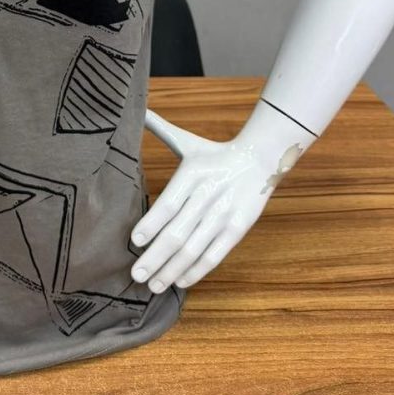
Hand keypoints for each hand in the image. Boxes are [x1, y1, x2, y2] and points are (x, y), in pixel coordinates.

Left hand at [130, 108, 279, 291]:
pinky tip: (180, 281)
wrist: (260, 159)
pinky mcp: (237, 229)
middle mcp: (207, 195)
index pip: (168, 204)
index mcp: (192, 173)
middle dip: (155, 256)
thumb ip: (160, 128)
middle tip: (135, 274)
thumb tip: (138, 109)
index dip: (151, 224)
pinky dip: (197, 270)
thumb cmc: (214, 153)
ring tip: (152, 284)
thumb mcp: (187, 141)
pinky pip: (214, 254)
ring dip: (172, 270)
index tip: (133, 241)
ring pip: (194, 248)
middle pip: (178, 232)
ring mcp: (224, 214)